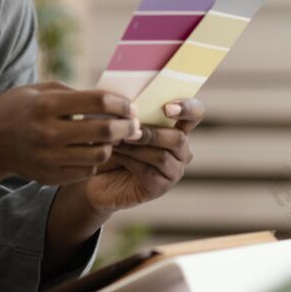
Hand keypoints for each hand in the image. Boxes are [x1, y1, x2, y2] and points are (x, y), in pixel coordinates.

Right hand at [0, 81, 136, 192]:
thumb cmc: (17, 109)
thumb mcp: (39, 90)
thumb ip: (73, 94)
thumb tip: (110, 99)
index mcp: (46, 105)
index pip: (97, 101)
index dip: (120, 102)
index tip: (130, 105)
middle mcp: (48, 133)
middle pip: (104, 130)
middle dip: (126, 126)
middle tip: (133, 123)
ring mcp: (49, 158)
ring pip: (100, 154)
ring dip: (112, 145)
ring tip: (113, 137)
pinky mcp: (51, 176)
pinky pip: (87, 170)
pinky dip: (95, 159)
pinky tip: (94, 149)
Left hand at [81, 98, 205, 213]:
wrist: (95, 174)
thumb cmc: (111, 141)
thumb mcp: (122, 122)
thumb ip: (134, 112)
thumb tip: (132, 104)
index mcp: (177, 126)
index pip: (195, 113)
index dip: (187, 108)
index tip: (167, 108)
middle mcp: (181, 149)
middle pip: (178, 138)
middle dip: (152, 133)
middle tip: (130, 128)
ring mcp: (174, 170)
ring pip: (162, 156)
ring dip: (136, 146)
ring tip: (115, 140)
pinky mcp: (161, 187)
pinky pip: (150, 172)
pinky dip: (130, 160)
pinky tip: (114, 154)